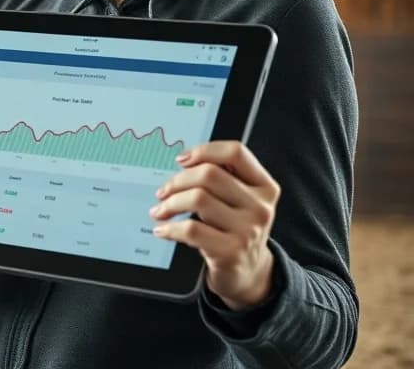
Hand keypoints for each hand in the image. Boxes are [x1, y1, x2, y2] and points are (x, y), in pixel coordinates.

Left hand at [150, 141, 280, 310]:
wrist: (249, 273)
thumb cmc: (235, 229)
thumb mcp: (240, 201)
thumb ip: (223, 178)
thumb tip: (184, 161)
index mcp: (264, 187)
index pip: (236, 153)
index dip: (204, 150)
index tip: (181, 160)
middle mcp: (260, 206)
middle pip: (209, 174)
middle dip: (177, 181)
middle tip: (163, 192)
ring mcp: (248, 230)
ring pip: (198, 198)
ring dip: (170, 204)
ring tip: (160, 211)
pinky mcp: (231, 251)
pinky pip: (191, 229)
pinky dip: (170, 227)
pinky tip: (163, 229)